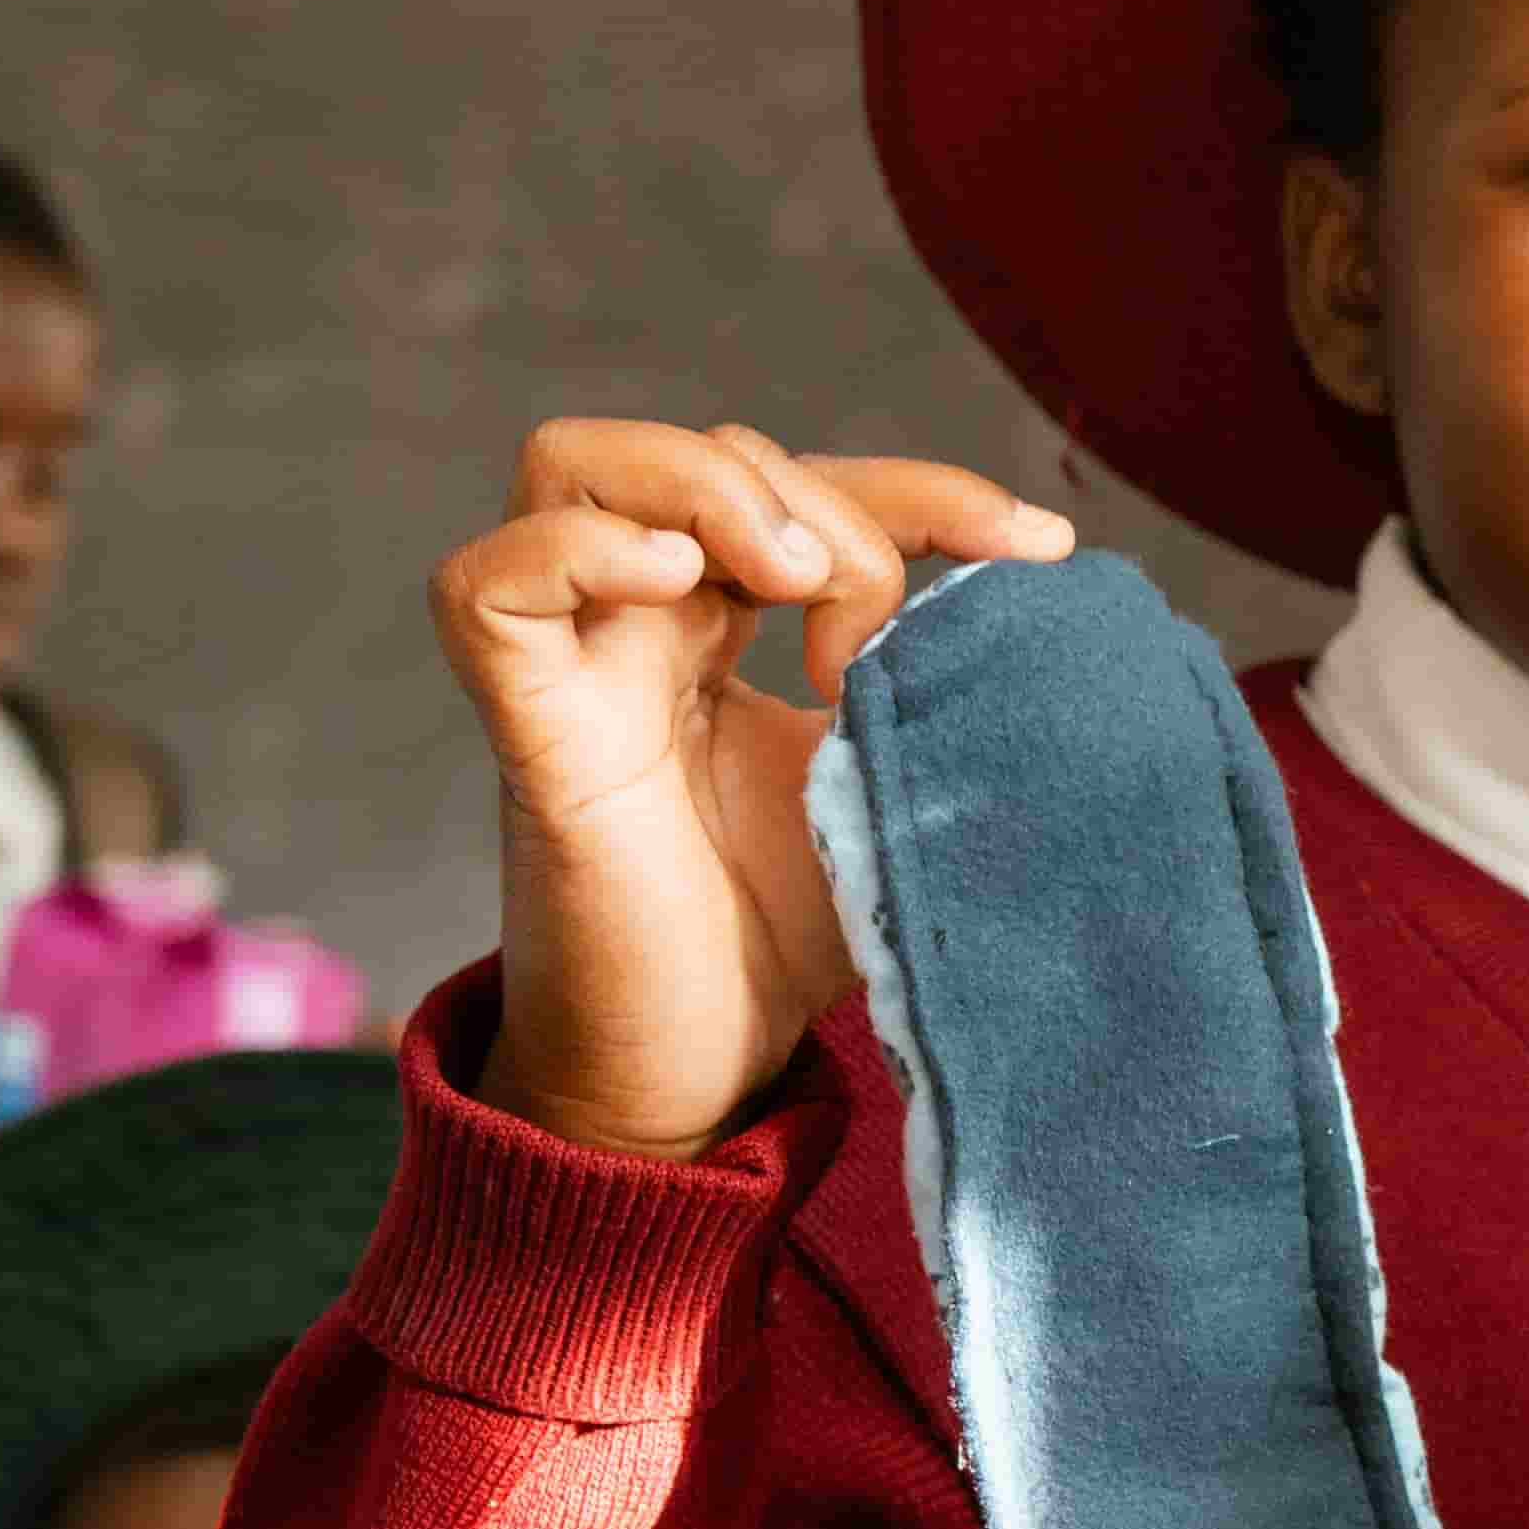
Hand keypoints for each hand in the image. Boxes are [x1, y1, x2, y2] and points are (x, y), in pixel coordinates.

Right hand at [428, 422, 1071, 1160]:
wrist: (703, 1073)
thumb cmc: (789, 937)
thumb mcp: (893, 779)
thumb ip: (936, 684)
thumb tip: (1042, 599)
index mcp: (724, 632)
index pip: (806, 489)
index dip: (925, 490)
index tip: (1043, 545)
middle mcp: (639, 629)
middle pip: (705, 455)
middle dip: (829, 500)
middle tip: (882, 624)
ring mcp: (576, 671)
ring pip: (573, 466)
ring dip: (709, 487)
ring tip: (796, 583)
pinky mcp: (531, 735)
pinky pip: (485, 587)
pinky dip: (578, 548)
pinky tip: (681, 580)